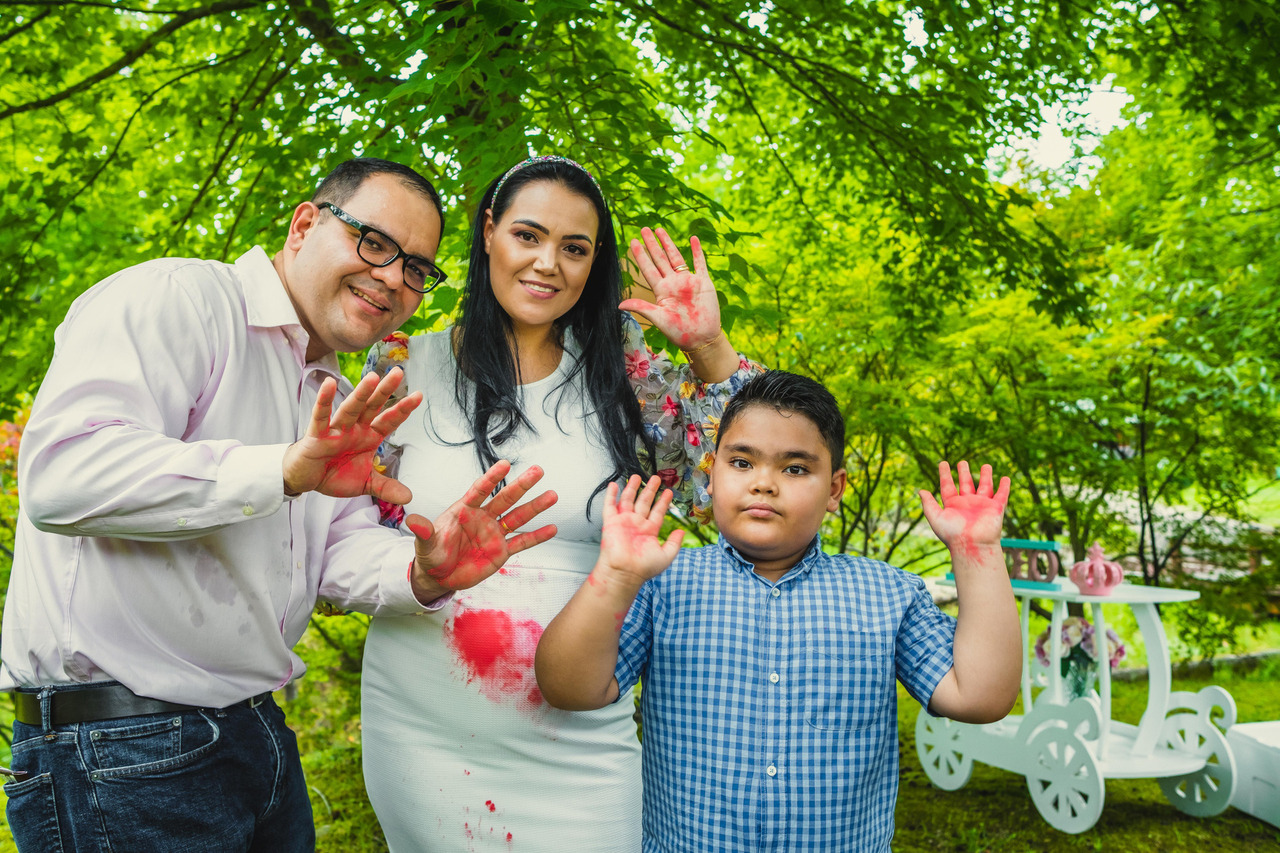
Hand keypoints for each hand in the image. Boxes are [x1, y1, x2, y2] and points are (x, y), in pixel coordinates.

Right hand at [282, 368, 422, 502]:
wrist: (306, 478)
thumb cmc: (334, 473)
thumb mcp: (364, 483)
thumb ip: (385, 487)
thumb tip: (409, 498)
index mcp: (368, 436)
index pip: (389, 420)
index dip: (403, 409)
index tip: (419, 395)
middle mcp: (355, 429)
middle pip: (372, 407)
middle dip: (385, 391)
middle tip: (398, 372)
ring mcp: (336, 430)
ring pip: (351, 409)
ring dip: (361, 394)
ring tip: (372, 378)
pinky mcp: (316, 435)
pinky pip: (321, 416)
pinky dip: (324, 401)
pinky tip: (329, 384)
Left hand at [408, 460, 557, 592]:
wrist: (439, 575)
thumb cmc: (431, 554)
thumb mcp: (425, 544)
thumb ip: (424, 532)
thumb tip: (412, 522)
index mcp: (465, 510)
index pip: (480, 490)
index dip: (492, 478)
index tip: (505, 464)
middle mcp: (483, 518)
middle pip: (506, 498)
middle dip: (522, 485)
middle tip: (538, 470)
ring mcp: (494, 534)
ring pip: (518, 517)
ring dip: (535, 507)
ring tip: (552, 495)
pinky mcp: (501, 552)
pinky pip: (522, 543)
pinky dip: (537, 537)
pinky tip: (552, 529)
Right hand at [596, 475, 683, 583]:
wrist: (624, 572)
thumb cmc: (643, 568)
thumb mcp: (666, 556)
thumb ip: (674, 543)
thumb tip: (681, 532)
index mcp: (649, 531)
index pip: (658, 512)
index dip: (663, 501)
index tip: (668, 492)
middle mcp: (637, 524)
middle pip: (644, 502)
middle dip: (650, 490)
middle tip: (656, 478)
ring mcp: (624, 522)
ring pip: (628, 500)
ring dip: (632, 488)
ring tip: (637, 476)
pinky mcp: (611, 522)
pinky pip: (610, 506)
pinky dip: (611, 495)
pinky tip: (614, 485)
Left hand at [619, 226, 720, 349]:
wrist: (702, 338)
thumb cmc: (679, 332)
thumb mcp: (658, 319)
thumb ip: (641, 308)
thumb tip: (619, 305)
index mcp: (661, 291)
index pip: (648, 268)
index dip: (641, 255)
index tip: (633, 242)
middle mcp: (673, 283)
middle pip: (660, 259)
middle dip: (652, 244)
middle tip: (644, 229)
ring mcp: (688, 281)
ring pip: (676, 257)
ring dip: (668, 244)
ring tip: (660, 230)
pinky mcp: (703, 282)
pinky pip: (700, 263)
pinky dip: (697, 251)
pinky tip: (693, 239)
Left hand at [918, 461, 1009, 561]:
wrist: (972, 546)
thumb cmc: (953, 534)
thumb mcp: (936, 518)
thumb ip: (928, 504)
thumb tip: (921, 491)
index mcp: (953, 505)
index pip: (948, 486)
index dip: (945, 474)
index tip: (943, 463)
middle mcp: (968, 504)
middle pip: (966, 484)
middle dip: (964, 473)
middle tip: (962, 462)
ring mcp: (983, 505)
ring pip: (985, 486)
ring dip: (986, 476)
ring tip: (986, 465)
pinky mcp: (996, 508)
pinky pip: (1002, 495)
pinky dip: (1004, 487)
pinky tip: (1005, 479)